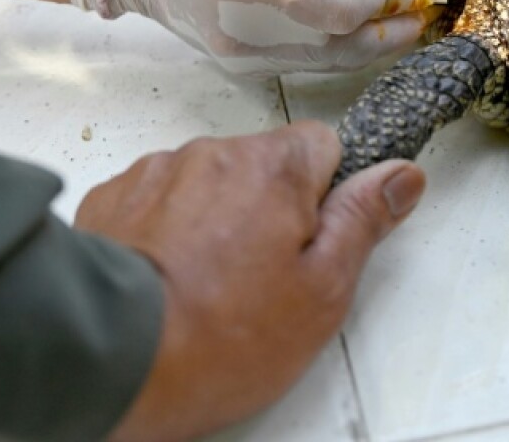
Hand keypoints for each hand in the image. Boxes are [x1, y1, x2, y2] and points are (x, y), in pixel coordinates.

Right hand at [70, 0, 437, 75]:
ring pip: (336, 58)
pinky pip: (315, 60)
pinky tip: (364, 18)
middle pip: (345, 41)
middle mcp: (246, 30)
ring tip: (405, 7)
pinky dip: (347, 41)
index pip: (339, 4)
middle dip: (397, 24)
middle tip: (429, 1)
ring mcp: (245, 58)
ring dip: (379, 37)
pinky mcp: (248, 70)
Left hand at [75, 121, 425, 440]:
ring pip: (208, 184)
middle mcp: (213, 153)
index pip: (324, 144)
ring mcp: (155, 173)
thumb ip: (364, 220)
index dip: (327, 194)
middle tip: (261, 280)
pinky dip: (165, 231)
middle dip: (269, 209)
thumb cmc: (221, 336)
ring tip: (204, 288)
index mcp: (276, 166)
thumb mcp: (322, 290)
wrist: (106, 363)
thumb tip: (403, 175)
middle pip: (264, 166)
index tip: (314, 239)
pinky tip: (164, 280)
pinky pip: (156, 202)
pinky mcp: (111, 200)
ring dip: (214, 219)